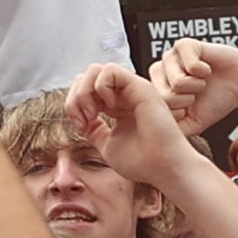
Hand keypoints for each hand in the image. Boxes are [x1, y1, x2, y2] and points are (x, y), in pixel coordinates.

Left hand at [65, 58, 204, 196]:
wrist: (164, 167)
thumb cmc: (143, 161)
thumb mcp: (107, 145)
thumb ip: (94, 130)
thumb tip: (80, 120)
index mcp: (117, 108)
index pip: (85, 90)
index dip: (74, 105)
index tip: (81, 127)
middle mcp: (124, 96)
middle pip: (86, 77)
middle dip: (75, 97)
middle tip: (84, 120)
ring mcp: (131, 90)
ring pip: (95, 70)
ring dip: (85, 91)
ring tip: (93, 113)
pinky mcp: (140, 86)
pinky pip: (110, 70)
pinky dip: (100, 87)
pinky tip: (109, 107)